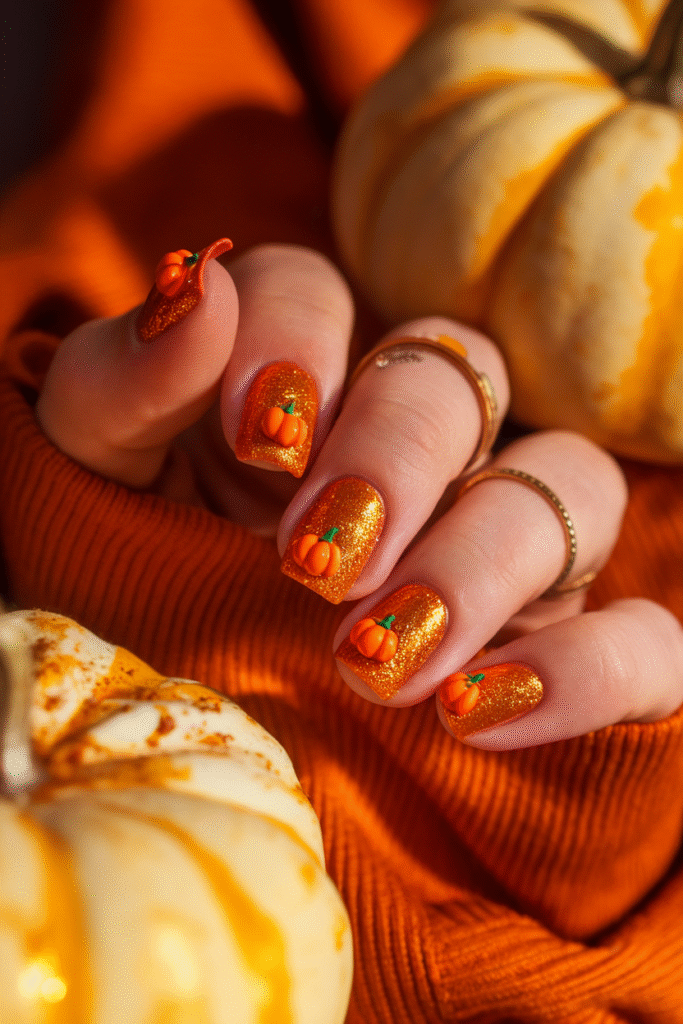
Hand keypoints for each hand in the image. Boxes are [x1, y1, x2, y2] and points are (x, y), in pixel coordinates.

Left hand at [35, 242, 682, 747]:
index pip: (320, 293)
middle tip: (316, 561)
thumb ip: (124, 387)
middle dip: (393, 458)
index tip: (260, 436)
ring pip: (566, 491)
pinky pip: (641, 640)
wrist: (190, 763)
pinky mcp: (564, 655)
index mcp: (296, 391)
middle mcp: (413, 453)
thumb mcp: (95, 496)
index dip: (299, 339)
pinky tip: (475, 714)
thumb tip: (199, 284)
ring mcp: (501, 549)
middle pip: (453, 379)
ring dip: (479, 562)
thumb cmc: (130, 609)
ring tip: (382, 659)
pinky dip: (580, 667)